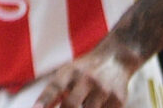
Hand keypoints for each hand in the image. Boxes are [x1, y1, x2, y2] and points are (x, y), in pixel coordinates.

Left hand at [32, 41, 147, 107]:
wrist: (116, 58)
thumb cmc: (86, 70)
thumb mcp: (68, 73)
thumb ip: (55, 91)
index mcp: (70, 72)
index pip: (55, 87)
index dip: (44, 100)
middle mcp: (86, 79)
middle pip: (71, 104)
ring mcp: (103, 90)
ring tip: (85, 100)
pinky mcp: (118, 100)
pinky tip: (98, 103)